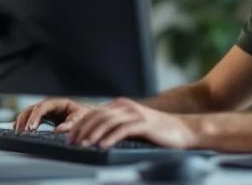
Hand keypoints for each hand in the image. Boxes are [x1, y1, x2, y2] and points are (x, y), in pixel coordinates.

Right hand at [13, 97, 94, 131]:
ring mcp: (44, 110)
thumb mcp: (78, 119)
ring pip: (28, 112)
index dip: (35, 116)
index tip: (31, 127)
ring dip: (21, 122)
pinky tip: (18, 131)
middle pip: (32, 109)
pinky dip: (22, 123)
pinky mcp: (42, 116)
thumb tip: (58, 130)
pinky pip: (29, 118)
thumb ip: (69, 124)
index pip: (42, 107)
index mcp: (58, 102)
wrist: (84, 116)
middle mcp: (49, 105)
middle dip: (26, 120)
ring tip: (18, 133)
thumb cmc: (82, 116)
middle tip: (22, 132)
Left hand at [68, 98, 198, 148]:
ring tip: (84, 145)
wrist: (183, 131)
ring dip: (93, 134)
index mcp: (121, 106)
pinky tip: (103, 146)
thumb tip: (94, 138)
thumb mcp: (133, 127)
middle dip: (82, 130)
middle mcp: (127, 106)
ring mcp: (136, 113)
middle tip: (72, 143)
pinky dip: (111, 138)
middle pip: (97, 116)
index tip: (68, 138)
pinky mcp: (144, 123)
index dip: (79, 125)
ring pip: (108, 122)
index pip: (94, 113)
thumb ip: (116, 128)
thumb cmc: (157, 133)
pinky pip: (123, 129)